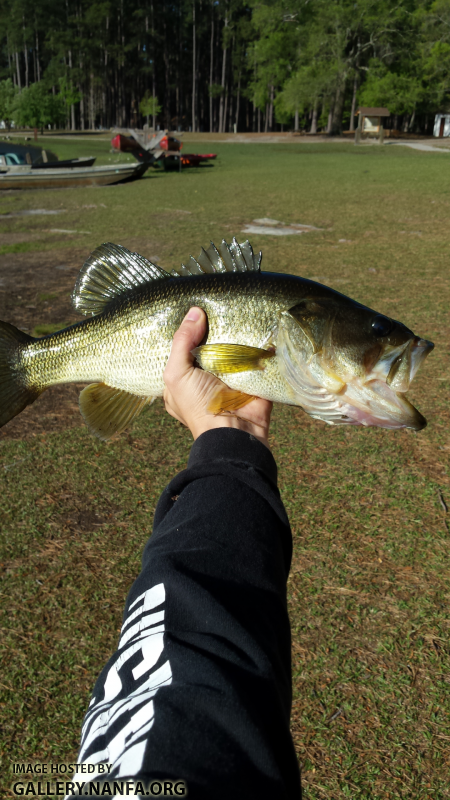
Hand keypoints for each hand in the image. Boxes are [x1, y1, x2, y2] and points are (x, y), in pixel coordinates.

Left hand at [163, 307, 272, 447]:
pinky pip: (256, 357)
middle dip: (215, 329)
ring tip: (239, 308)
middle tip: (220, 304)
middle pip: (211, 347)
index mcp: (184, 380)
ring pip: (234, 350)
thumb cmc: (199, 406)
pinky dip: (258, 344)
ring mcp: (232, 378)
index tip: (197, 308)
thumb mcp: (177, 374)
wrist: (235, 431)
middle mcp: (207, 378)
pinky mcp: (254, 378)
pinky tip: (258, 323)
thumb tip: (194, 312)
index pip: (185, 350)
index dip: (190, 331)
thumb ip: (182, 343)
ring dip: (238, 334)